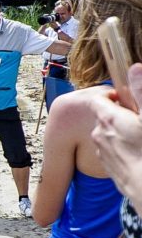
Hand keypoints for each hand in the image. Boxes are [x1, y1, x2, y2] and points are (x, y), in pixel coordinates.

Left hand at [91, 63, 141, 201]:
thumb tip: (135, 68)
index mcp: (109, 119)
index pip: (100, 98)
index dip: (113, 95)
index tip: (127, 97)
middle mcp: (100, 135)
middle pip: (107, 117)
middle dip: (122, 115)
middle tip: (139, 119)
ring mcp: (103, 154)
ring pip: (110, 136)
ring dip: (123, 133)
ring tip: (140, 139)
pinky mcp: (111, 169)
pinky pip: (115, 152)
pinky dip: (125, 150)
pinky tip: (140, 155)